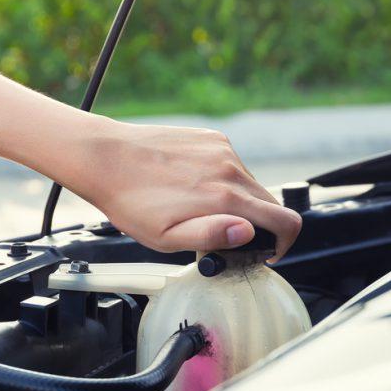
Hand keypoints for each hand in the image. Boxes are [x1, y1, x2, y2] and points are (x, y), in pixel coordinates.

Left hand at [53, 119, 301, 259]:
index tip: (265, 252)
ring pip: (251, 185)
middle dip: (258, 225)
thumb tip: (248, 232)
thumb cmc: (130, 202)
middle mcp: (230, 170)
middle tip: (226, 237)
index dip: (283, 244)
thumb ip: (211, 237)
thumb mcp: (166, 238)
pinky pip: (233, 165)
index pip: (285, 221)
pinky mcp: (213, 138)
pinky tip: (193, 186)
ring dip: (238, 202)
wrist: (106, 158)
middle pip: (270, 204)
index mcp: (224, 198)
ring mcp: (223, 151)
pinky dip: (224, 180)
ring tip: (201, 210)